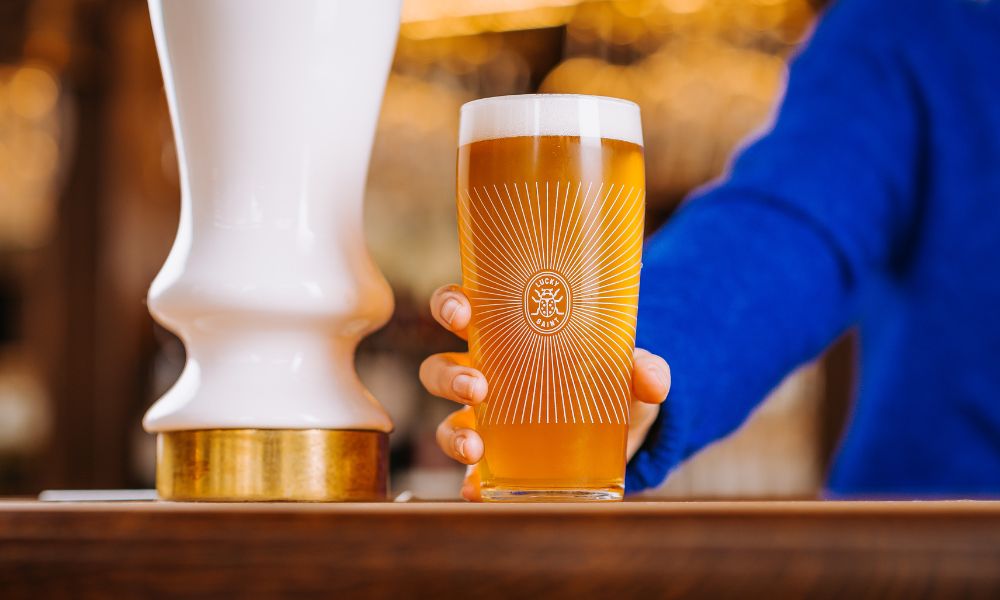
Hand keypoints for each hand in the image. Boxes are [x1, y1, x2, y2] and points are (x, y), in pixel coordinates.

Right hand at [419, 284, 670, 500]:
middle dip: (448, 376)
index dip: (449, 305)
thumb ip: (643, 368)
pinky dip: (471, 484)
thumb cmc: (611, 383)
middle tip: (476, 388)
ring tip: (475, 448)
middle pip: (438, 369)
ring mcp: (485, 423)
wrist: (622, 434)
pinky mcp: (496, 465)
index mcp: (505, 338)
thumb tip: (651, 378)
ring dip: (453, 435)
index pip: (461, 310)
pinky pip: (471, 475)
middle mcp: (485, 377)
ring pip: (446, 423)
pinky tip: (478, 490)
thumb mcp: (629, 370)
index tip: (461, 312)